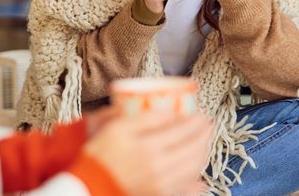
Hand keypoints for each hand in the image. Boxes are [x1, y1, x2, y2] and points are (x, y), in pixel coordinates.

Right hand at [82, 111, 213, 195]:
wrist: (88, 186)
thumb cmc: (100, 154)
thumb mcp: (118, 128)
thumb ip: (145, 118)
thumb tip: (171, 111)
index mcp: (149, 147)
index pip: (183, 131)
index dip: (196, 121)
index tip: (202, 113)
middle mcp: (159, 167)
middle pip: (193, 149)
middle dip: (205, 135)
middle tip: (209, 124)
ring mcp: (161, 184)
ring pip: (193, 168)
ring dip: (203, 153)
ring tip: (205, 142)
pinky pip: (184, 189)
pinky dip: (195, 181)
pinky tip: (200, 177)